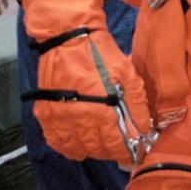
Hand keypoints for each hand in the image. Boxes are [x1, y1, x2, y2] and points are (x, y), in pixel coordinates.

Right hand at [33, 27, 152, 163]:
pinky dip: (68, 147)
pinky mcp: (45, 115)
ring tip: (102, 144)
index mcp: (101, 113)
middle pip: (97, 150)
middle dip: (112, 151)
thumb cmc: (100, 53)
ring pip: (77, 149)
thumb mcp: (127, 73)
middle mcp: (79, 122)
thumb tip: (145, 129)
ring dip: (92, 150)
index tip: (134, 152)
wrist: (67, 37)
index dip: (127, 152)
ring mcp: (59, 121)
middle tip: (120, 146)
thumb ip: (136, 103)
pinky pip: (57, 142)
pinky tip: (78, 143)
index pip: (116, 146)